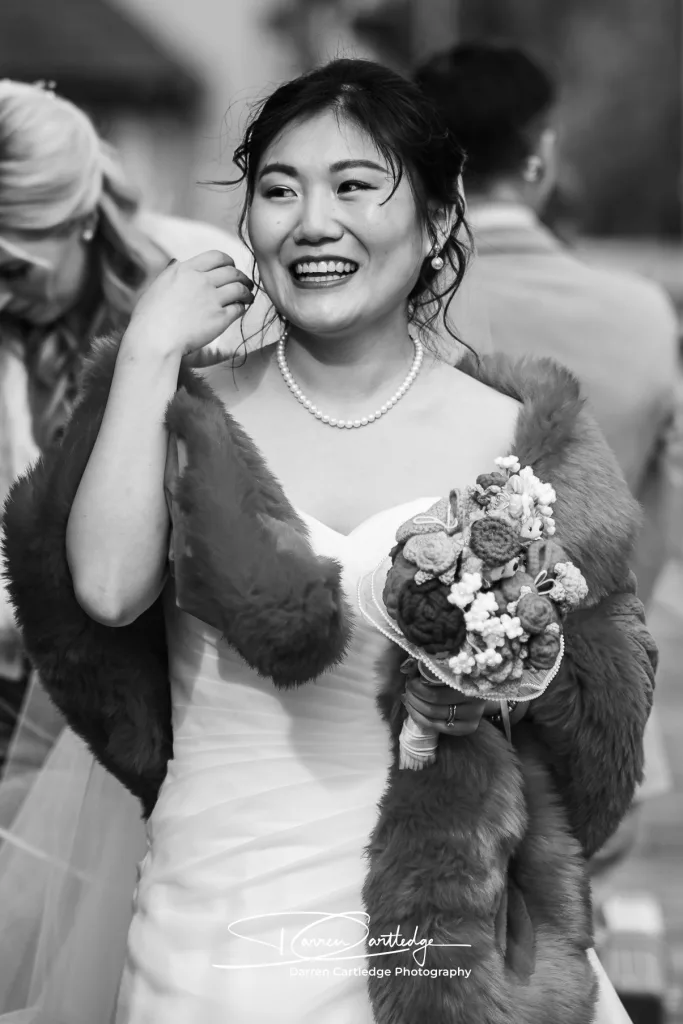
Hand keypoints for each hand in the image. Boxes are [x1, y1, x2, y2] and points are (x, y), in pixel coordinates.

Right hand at [125, 250, 254, 357]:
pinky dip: (241, 307)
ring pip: (239, 288)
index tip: (231, 267)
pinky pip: (238, 308)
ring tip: (248, 297)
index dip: (228, 261)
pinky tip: (239, 310)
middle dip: (241, 277)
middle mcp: (201, 280)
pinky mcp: (220, 318)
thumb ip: (169, 273)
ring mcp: (212, 299)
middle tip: (245, 283)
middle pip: (232, 272)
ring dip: (247, 292)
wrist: (155, 339)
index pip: (216, 256)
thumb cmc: (149, 317)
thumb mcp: (157, 286)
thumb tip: (176, 261)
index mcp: (185, 270)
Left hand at [403, 676, 529, 735]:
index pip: (436, 686)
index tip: (410, 677)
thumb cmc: (461, 673)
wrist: (483, 689)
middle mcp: (474, 700)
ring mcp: (473, 716)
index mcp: (470, 679)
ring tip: (408, 697)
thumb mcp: (449, 665)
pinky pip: (438, 727)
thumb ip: (432, 664)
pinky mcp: (469, 728)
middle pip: (433, 702)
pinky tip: (414, 710)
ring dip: (414, 706)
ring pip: (433, 716)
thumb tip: (407, 667)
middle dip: (414, 694)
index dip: (418, 684)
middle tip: (407, 687)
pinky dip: (421, 719)